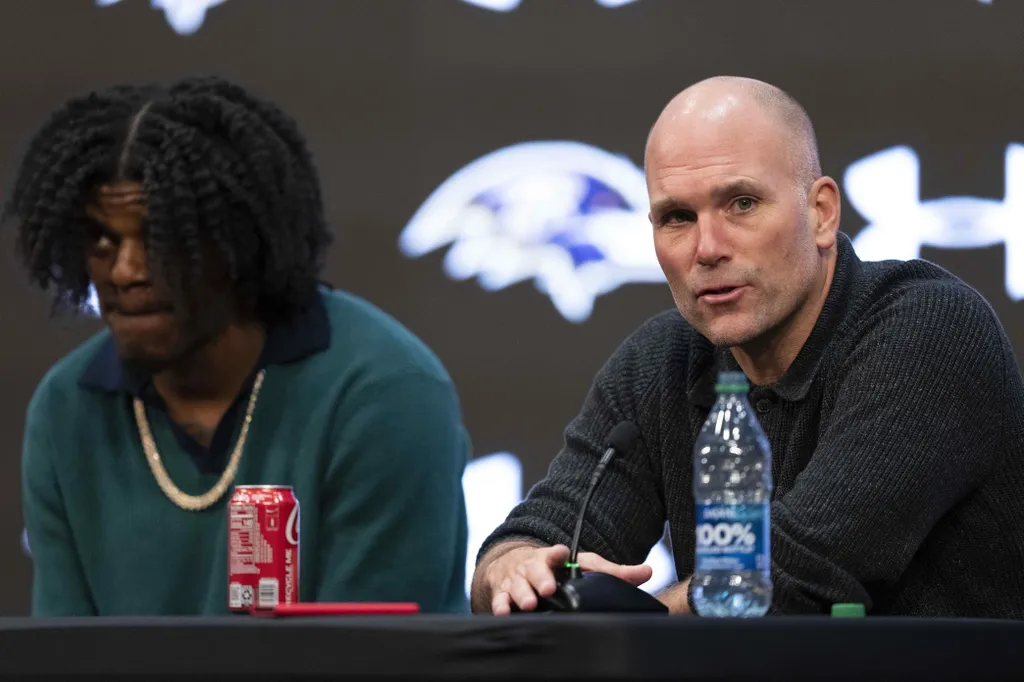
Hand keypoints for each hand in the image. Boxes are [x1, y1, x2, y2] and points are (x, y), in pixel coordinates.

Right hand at [480, 543, 652, 614]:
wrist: (515, 565)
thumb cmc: (554, 568)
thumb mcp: (582, 565)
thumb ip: (613, 571)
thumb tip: (647, 572)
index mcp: (552, 558)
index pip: (555, 552)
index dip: (557, 553)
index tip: (561, 553)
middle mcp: (532, 567)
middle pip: (535, 570)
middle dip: (540, 578)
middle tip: (547, 588)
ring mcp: (516, 580)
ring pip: (516, 585)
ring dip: (521, 594)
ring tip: (528, 605)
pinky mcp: (502, 593)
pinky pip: (499, 599)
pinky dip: (500, 605)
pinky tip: (504, 613)